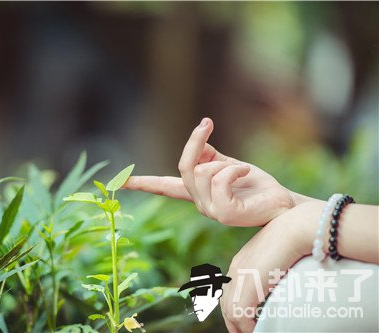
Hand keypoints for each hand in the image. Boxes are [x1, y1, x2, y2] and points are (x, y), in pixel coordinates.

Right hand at [125, 118, 300, 225]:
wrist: (283, 203)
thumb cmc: (257, 186)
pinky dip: (234, 169)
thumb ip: (210, 157)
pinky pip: (220, 179)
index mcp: (197, 192)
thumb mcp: (229, 165)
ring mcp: (210, 211)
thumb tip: (199, 144)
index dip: (142, 182)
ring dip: (225, 163)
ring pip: (203, 172)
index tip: (119, 182)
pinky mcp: (225, 214)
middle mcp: (199, 203)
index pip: (164, 186)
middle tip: (207, 123)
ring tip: (242, 170)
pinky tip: (245, 173)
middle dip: (196, 141)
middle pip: (185, 166)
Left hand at [220, 205, 312, 331]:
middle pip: (226, 303)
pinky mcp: (248, 285)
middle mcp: (236, 269)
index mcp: (241, 262)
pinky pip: (240, 315)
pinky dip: (248, 327)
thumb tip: (278, 286)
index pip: (229, 290)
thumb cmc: (298, 240)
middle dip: (234, 322)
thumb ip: (272, 273)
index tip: (247, 321)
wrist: (298, 229)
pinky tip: (260, 330)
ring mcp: (240, 276)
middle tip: (247, 332)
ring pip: (230, 312)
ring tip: (255, 332)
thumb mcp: (280, 259)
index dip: (236, 309)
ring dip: (242, 327)